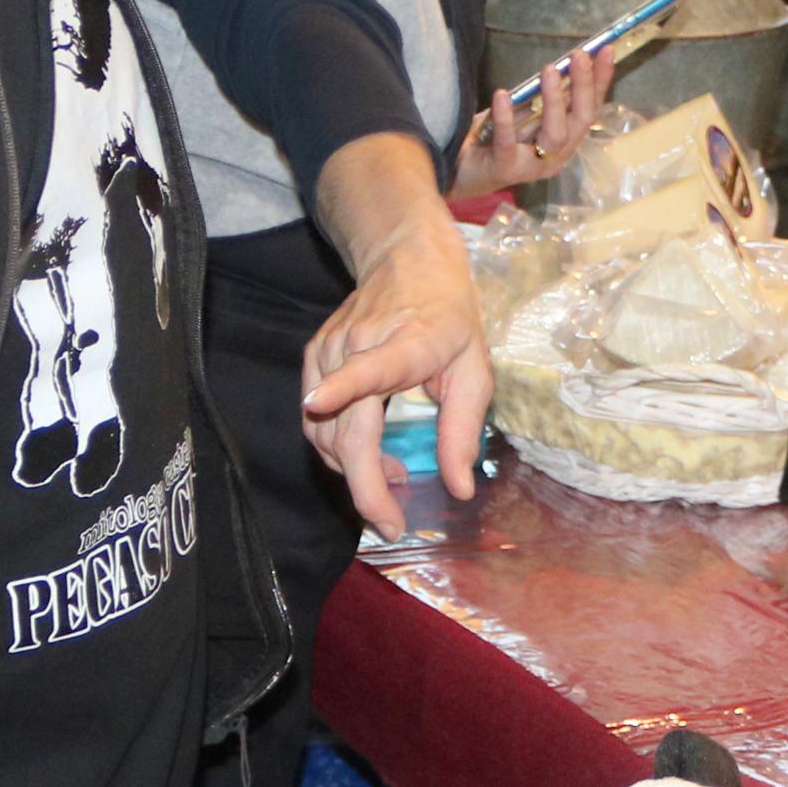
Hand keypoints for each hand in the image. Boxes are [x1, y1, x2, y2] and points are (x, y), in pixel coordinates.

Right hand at [301, 136, 490, 536]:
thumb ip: (463, 430)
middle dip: (364, 487)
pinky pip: (315, 421)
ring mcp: (327, 351)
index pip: (368, 366)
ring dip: (355, 470)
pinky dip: (339, 449)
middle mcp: (356, 346)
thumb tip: (458, 490)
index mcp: (405, 344)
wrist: (409, 262)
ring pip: (323, 432)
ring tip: (396, 477)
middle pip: (344, 427)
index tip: (319, 403)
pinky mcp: (312, 357)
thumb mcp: (475, 369)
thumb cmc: (450, 317)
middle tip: (391, 525)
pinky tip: (373, 454)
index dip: (342, 387)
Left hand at [450, 42, 614, 199]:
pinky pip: (508, 142)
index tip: (606, 50)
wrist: (458, 168)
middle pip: (581, 121)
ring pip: (555, 134)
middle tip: (580, 55)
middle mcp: (556, 156)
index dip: (600, 80)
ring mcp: (532, 167)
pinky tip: (502, 95)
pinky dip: (506, 117)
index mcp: (566, 140)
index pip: (590, 108)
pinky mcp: (505, 170)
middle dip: (584, 86)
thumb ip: (542, 97)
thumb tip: (563, 64)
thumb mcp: (523, 112)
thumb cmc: (494, 136)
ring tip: (549, 69)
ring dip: (555, 100)